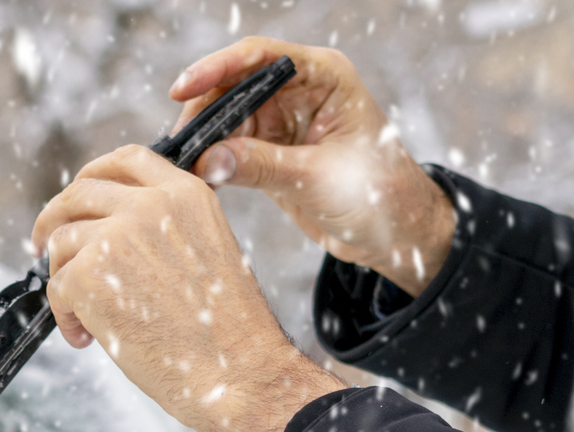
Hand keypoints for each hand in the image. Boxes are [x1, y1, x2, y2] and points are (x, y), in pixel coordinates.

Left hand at [32, 145, 345, 431]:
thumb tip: (104, 227)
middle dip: (55, 220)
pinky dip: (64, 315)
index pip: (127, 159)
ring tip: (88, 318)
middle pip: (79, 192)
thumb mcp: (207, 250)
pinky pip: (55, 285)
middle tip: (43, 248)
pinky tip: (88, 337)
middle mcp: (151, 204)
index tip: (77, 201)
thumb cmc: (226, 331)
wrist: (237, 373)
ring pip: (61, 242)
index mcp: (187, 193)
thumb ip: (164, 226)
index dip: (92, 176)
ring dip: (64, 279)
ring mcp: (116, 235)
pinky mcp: (88, 273)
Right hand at [174, 37, 453, 294]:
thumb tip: (207, 160)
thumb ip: (262, 166)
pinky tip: (196, 179)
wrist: (395, 233)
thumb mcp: (318, 178)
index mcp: (324, 76)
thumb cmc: (378, 193)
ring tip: (183, 168)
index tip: (183, 90)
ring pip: (225, 118)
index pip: (260, 57)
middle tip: (178, 146)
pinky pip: (228, 147)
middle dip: (203, 112)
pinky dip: (210, 161)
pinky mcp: (270, 150)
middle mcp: (299, 90)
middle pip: (233, 86)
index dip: (217, 68)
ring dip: (203, 140)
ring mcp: (282, 120)